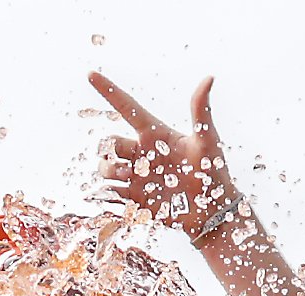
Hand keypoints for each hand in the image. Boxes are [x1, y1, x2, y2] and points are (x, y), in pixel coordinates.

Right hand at [90, 74, 239, 238]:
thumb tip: (209, 78)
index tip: (90, 74)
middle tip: (127, 166)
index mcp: (155, 134)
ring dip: (108, 172)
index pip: (127, 108)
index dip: (109, 91)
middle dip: (109, 151)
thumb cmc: (213, 173)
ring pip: (106, 168)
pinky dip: (108, 195)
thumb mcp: (207, 140)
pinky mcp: (136, 200)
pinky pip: (111, 194)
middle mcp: (143, 154)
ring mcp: (138, 177)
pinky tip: (120, 198)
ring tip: (126, 180)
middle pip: (110, 143)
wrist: (211, 212)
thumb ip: (201, 111)